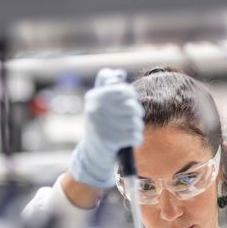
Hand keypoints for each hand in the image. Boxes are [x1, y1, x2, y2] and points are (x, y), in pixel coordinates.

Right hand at [69, 68, 143, 188]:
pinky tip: (129, 140)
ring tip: (128, 130)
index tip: (129, 102)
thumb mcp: (96, 102)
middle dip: (135, 113)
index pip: (123, 90)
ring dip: (136, 127)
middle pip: (132, 106)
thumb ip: (106, 85)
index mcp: (94, 97)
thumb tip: (119, 73)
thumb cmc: (98, 125)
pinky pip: (136, 136)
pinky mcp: (111, 141)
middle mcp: (96, 110)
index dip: (131, 95)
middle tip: (130, 119)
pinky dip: (136, 139)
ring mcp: (103, 126)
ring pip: (136, 122)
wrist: (91, 154)